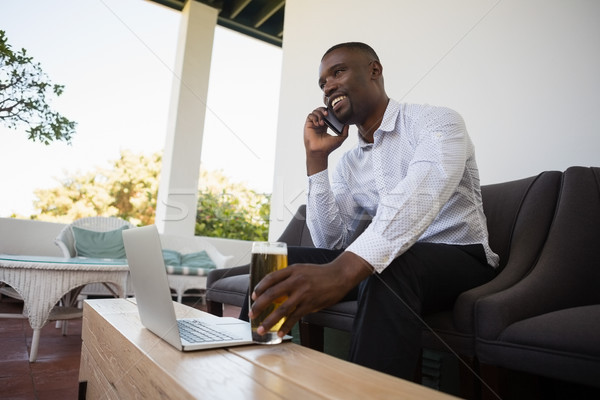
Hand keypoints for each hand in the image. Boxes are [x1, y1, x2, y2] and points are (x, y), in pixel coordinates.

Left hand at [249, 251, 372, 337]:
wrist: (340, 275)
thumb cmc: (320, 273)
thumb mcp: (303, 269)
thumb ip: (290, 278)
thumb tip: (276, 292)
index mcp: (292, 270)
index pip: (271, 278)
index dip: (260, 287)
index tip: (253, 296)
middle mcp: (296, 281)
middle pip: (272, 294)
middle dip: (259, 306)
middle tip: (252, 314)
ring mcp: (303, 293)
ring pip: (282, 309)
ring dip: (269, 320)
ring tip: (261, 329)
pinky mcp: (310, 304)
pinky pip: (295, 317)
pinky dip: (286, 326)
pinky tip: (280, 333)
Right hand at [304, 107, 348, 174]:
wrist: (319, 152)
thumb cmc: (328, 147)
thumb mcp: (340, 139)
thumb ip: (345, 132)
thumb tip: (348, 124)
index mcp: (325, 126)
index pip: (327, 114)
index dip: (330, 112)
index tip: (333, 113)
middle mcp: (318, 124)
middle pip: (320, 110)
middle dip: (324, 109)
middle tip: (327, 113)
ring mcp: (313, 124)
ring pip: (315, 111)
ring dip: (319, 114)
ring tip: (322, 122)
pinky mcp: (308, 125)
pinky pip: (310, 116)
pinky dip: (315, 117)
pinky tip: (318, 124)